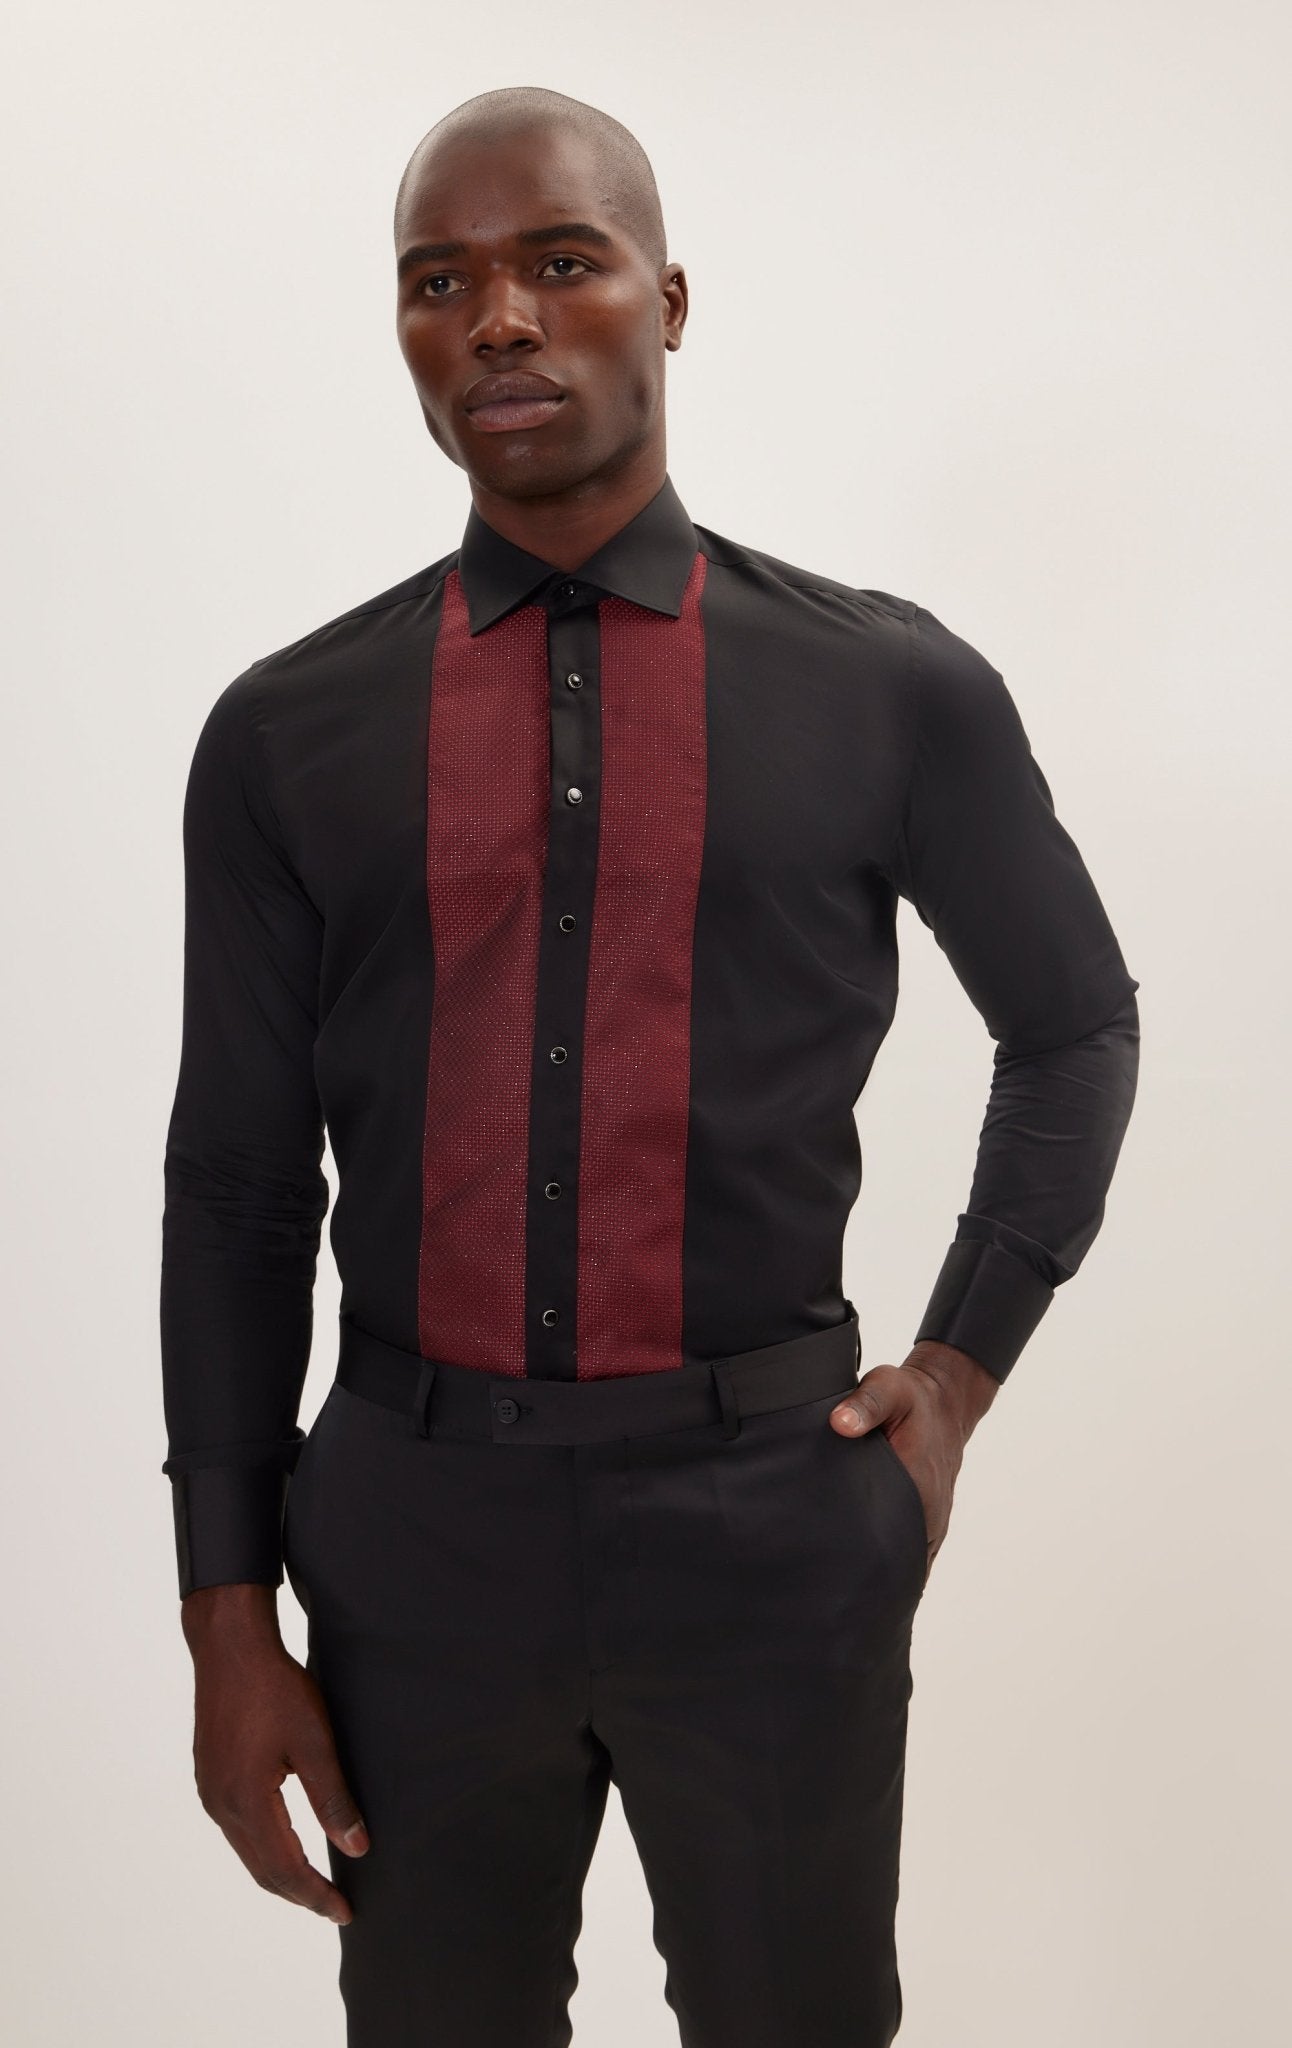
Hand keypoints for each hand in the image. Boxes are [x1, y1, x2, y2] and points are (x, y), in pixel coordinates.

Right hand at [182, 1584, 368, 1924]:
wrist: (229, 1646)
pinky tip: (284, 1843)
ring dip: (281, 1873)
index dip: (317, 1895)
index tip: (346, 1912)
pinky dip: (264, 1849)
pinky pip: (238, 1830)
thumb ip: (334, 1798)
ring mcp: (210, 1791)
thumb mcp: (314, 1741)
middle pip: (262, 1870)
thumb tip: (357, 1848)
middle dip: (300, 1894)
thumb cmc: (274, 1687)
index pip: (286, 1868)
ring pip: (248, 1852)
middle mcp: (221, 1805)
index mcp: (247, 1801)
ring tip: (314, 1884)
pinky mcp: (210, 1776)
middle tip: (335, 1907)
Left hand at [827, 1340, 1000, 1580]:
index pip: (889, 1538)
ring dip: (882, 1583)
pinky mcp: (929, 1521)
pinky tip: (869, 1595)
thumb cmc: (911, 1397)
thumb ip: (866, 1403)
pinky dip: (896, 1576)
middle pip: (896, 1561)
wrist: (944, 1402)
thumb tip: (839, 1424)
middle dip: (866, 1583)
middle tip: (826, 1602)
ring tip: (842, 1607)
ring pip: (907, 1565)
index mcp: (916, 1483)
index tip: (835, 1583)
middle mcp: (928, 1511)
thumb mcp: (888, 1387)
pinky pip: (914, 1557)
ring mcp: (931, 1521)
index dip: (862, 1561)